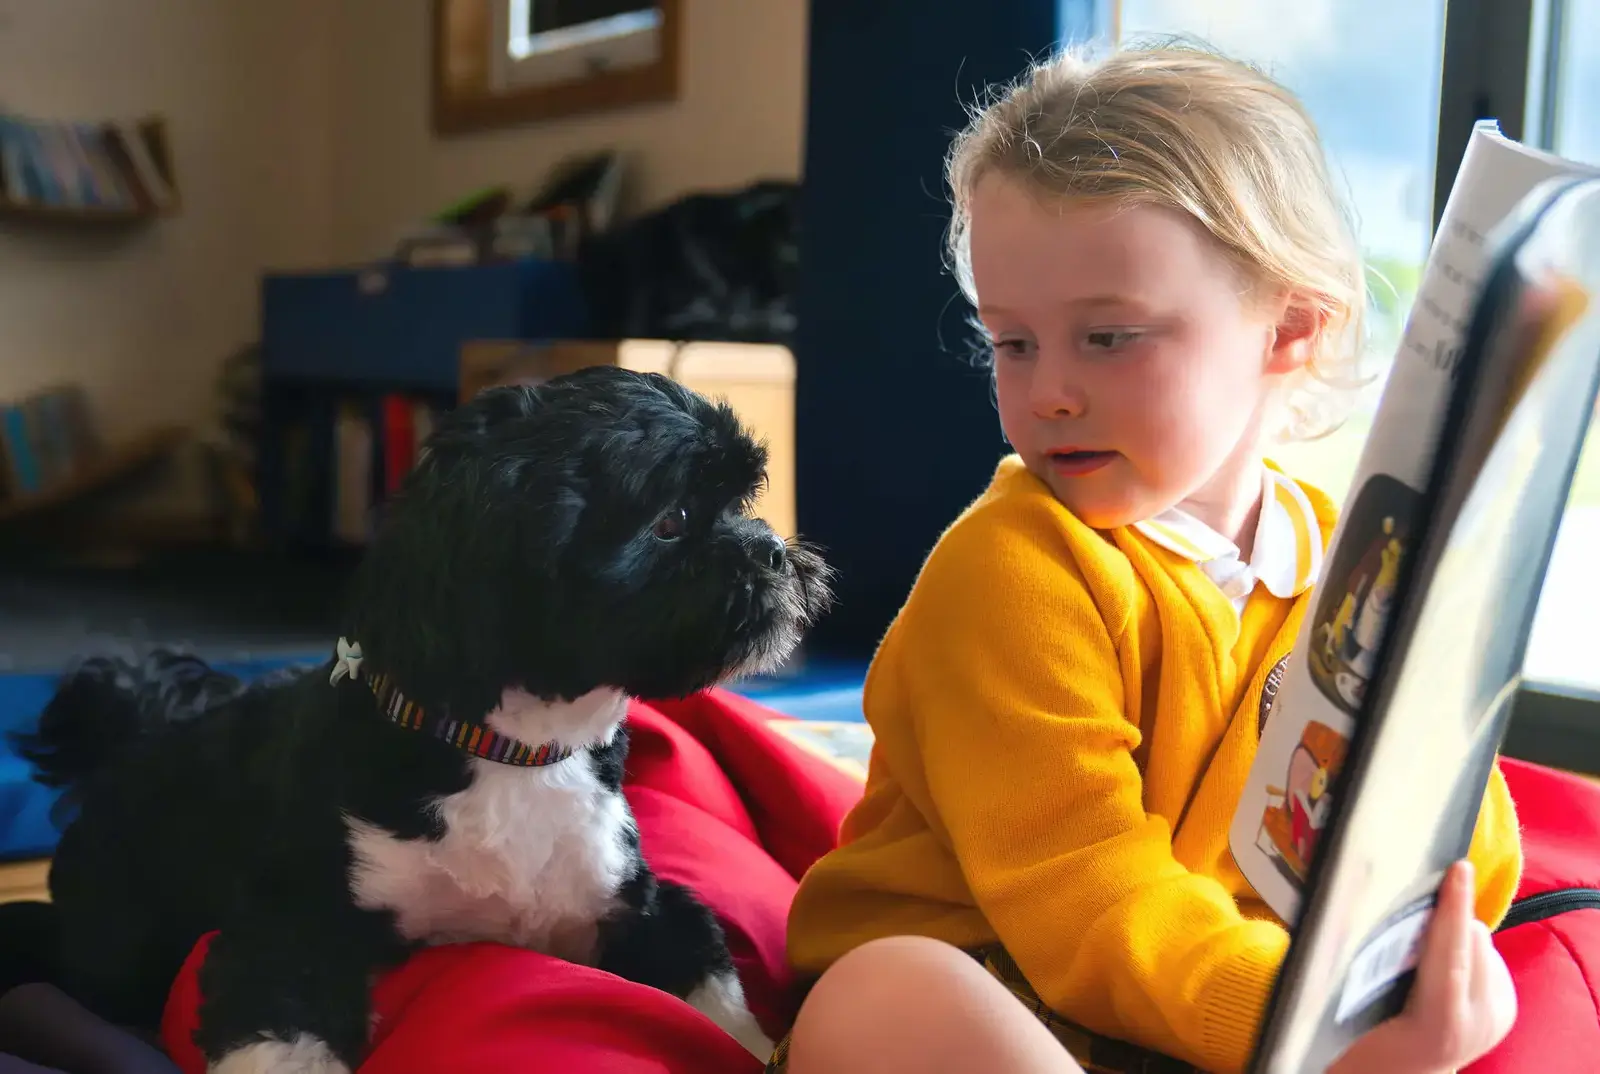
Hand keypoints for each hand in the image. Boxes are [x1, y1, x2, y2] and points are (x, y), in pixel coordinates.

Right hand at [1327, 860, 1515, 1072]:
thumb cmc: (1361, 1045)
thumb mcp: (1352, 1015)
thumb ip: (1356, 973)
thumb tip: (1336, 921)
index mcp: (1440, 1025)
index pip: (1449, 956)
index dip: (1452, 909)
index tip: (1458, 867)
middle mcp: (1479, 1022)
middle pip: (1470, 940)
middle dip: (1444, 918)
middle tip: (1409, 915)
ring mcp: (1498, 1017)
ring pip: (1482, 943)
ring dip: (1455, 933)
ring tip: (1422, 951)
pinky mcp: (1507, 1008)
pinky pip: (1488, 955)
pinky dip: (1464, 948)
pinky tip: (1440, 967)